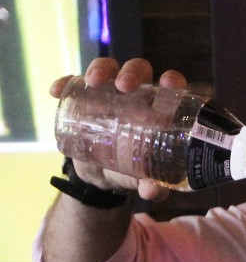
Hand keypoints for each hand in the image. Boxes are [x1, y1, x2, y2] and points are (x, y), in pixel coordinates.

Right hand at [49, 58, 190, 202]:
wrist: (102, 174)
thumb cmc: (134, 169)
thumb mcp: (143, 178)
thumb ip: (154, 185)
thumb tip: (152, 191)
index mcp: (160, 106)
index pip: (170, 85)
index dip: (171, 80)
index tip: (169, 83)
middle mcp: (136, 93)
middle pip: (138, 71)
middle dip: (131, 73)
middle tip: (125, 86)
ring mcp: (108, 93)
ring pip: (107, 70)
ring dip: (100, 70)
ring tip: (93, 82)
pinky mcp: (83, 98)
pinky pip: (73, 83)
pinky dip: (65, 83)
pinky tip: (57, 91)